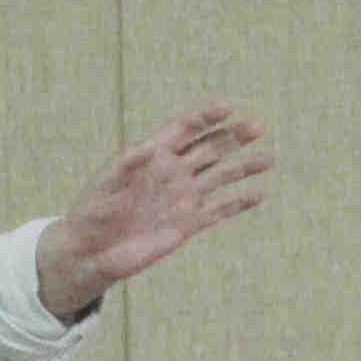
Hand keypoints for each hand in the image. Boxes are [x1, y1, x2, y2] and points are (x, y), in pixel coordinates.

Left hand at [35, 100, 274, 318]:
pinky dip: (239, 203)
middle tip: (259, 125)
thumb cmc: (90, 214)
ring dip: (244, 166)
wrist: (90, 253)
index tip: (227, 107)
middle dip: (233, 135)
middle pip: (209, 147)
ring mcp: (182, 197)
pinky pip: (219, 211)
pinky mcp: (188, 225)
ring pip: (220, 176)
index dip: (205, 116)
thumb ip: (126, 166)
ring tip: (269, 158)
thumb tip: (148, 147)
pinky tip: (260, 194)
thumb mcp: (103, 187)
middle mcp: (172, 171)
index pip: (184, 128)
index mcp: (152, 154)